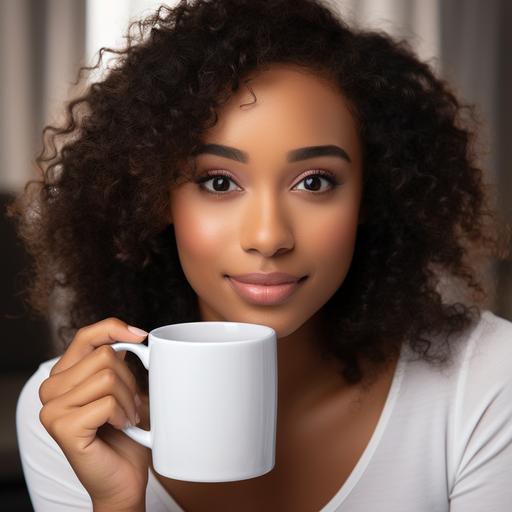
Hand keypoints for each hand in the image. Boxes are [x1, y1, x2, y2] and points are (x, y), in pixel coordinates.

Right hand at [38, 317, 149, 509]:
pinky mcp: (62, 426)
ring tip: (126, 416)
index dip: (115, 329)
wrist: (123, 477)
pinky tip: (119, 427)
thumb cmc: (125, 432)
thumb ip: (117, 361)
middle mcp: (51, 388)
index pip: (87, 335)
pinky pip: (107, 402)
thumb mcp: (122, 387)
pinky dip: (123, 414)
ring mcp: (52, 408)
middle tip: (130, 403)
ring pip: (107, 376)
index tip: (141, 336)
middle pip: (104, 355)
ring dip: (128, 399)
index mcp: (65, 374)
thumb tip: (134, 336)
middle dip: (129, 379)